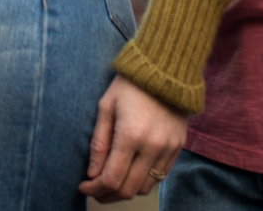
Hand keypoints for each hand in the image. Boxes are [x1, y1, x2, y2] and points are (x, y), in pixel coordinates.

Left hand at [79, 76, 185, 201]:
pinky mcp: (178, 146)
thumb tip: (92, 174)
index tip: (83, 186)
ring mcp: (168, 148)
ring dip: (126, 191)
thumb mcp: (105, 107)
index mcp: (131, 135)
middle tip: (94, 190)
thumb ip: (98, 143)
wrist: (166, 67)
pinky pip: (160, 176)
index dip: (94, 189)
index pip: (111, 178)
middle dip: (107, 195)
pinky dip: (143, 181)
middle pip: (128, 189)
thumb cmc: (130, 84)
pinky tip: (130, 172)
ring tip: (111, 183)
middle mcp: (152, 146)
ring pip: (145, 188)